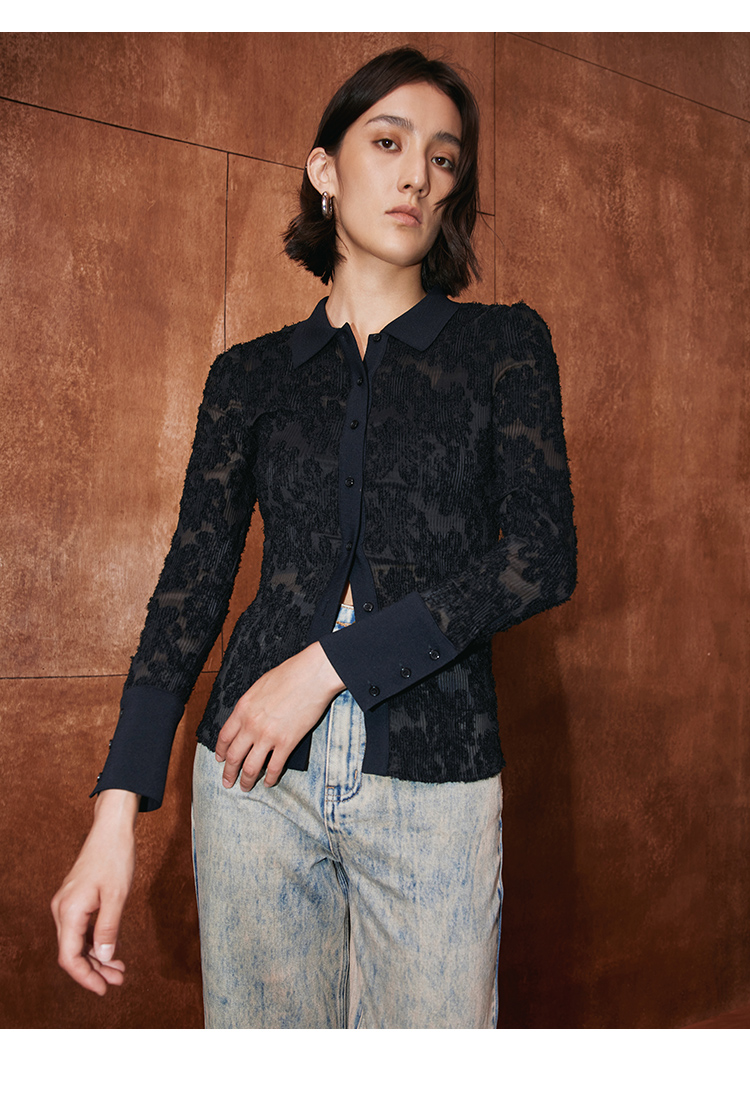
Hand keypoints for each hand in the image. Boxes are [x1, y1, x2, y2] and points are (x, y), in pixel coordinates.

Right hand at [51, 788, 138, 995]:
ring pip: (77, 942)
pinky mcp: (76, 900)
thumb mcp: (117, 896)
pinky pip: (81, 929)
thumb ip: (108, 929)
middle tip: (118, 980)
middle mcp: (62, 910)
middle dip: (94, 970)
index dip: (85, 977)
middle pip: (72, 952)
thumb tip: (103, 957)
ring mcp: (67, 905)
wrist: (111, 829)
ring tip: (118, 970)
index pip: (70, 957)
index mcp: (69, 911)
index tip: (103, 990)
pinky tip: (110, 951)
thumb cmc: (115, 857)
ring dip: (96, 958)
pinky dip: (95, 942)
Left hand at [215, 641, 343, 791]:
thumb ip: (250, 706)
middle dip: (229, 773)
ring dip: (246, 781)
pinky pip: (274, 768)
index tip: (220, 759)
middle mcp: (251, 725)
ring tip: (245, 787)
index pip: (224, 737)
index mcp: (242, 709)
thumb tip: (247, 718)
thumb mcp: (259, 687)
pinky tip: (269, 783)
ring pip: (250, 767)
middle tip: (227, 782)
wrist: (311, 675)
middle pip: (233, 757)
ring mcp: (268, 736)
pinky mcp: (286, 743)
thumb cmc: (289, 675)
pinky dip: (270, 779)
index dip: (221, 752)